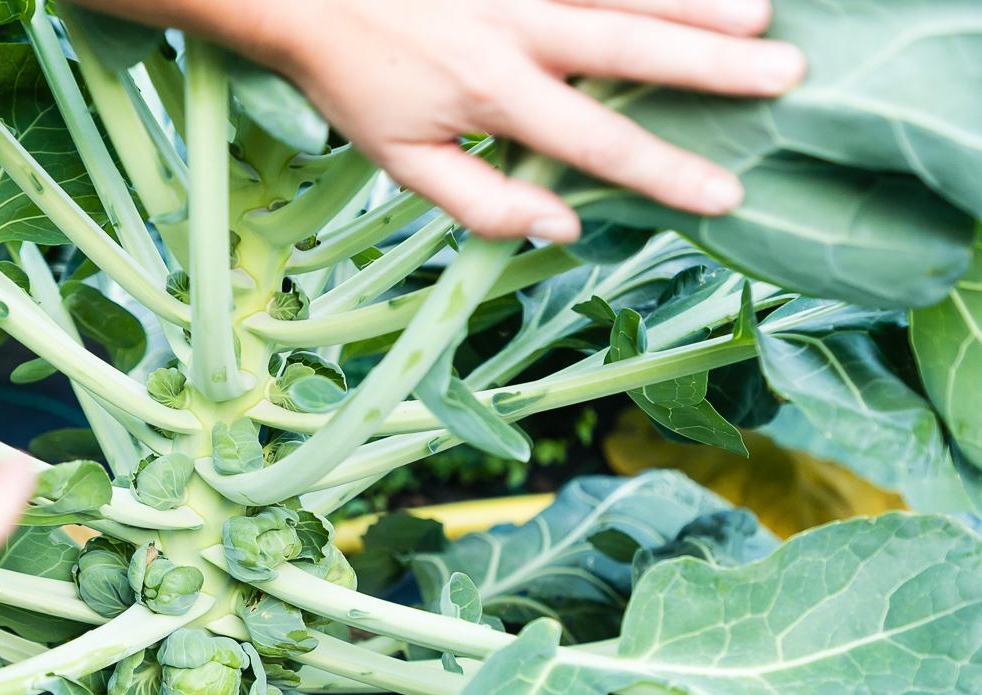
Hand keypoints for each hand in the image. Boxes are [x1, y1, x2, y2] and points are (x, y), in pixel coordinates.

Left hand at [268, 0, 806, 240]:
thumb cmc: (356, 79)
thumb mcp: (402, 159)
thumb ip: (482, 199)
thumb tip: (562, 226)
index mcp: (496, 95)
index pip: (598, 143)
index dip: (666, 172)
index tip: (727, 192)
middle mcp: (521, 29)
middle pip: (634, 48)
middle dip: (713, 65)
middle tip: (786, 75)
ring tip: (763, 14)